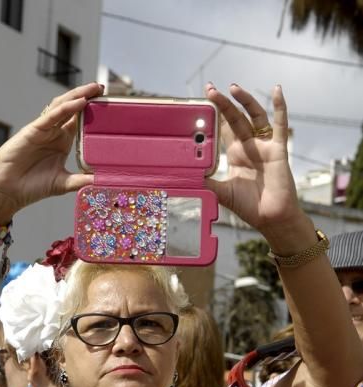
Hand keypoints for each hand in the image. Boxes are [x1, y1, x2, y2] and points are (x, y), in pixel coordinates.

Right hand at [0, 82, 103, 219]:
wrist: (7, 191)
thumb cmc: (31, 187)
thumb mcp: (62, 184)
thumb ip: (80, 181)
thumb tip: (101, 181)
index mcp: (62, 143)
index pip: (80, 121)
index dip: (93, 112)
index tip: (109, 106)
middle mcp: (54, 133)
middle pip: (73, 109)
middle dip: (87, 96)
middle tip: (103, 89)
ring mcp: (43, 130)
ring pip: (62, 106)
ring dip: (78, 95)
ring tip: (94, 88)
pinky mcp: (33, 131)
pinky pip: (51, 116)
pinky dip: (66, 108)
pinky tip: (80, 102)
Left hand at [204, 83, 302, 237]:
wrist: (271, 218)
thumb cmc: (249, 207)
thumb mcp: (221, 192)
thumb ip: (206, 182)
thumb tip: (185, 175)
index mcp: (235, 154)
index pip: (223, 129)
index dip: (214, 115)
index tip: (202, 101)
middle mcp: (249, 146)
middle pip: (235, 119)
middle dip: (223, 103)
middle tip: (210, 89)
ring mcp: (264, 146)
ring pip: (254, 116)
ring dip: (245, 101)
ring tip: (232, 88)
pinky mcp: (278, 150)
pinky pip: (280, 125)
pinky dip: (280, 106)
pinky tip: (277, 90)